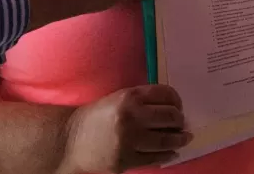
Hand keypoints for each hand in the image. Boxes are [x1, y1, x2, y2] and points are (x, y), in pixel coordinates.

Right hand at [59, 85, 192, 173]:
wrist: (68, 140)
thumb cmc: (96, 117)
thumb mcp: (119, 99)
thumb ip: (143, 100)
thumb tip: (172, 108)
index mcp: (129, 97)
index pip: (166, 94)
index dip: (177, 100)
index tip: (178, 106)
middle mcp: (131, 116)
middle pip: (171, 117)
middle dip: (180, 121)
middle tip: (182, 123)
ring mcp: (129, 140)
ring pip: (166, 140)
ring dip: (180, 139)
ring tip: (185, 138)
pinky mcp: (125, 160)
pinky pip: (154, 158)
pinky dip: (167, 155)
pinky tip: (172, 152)